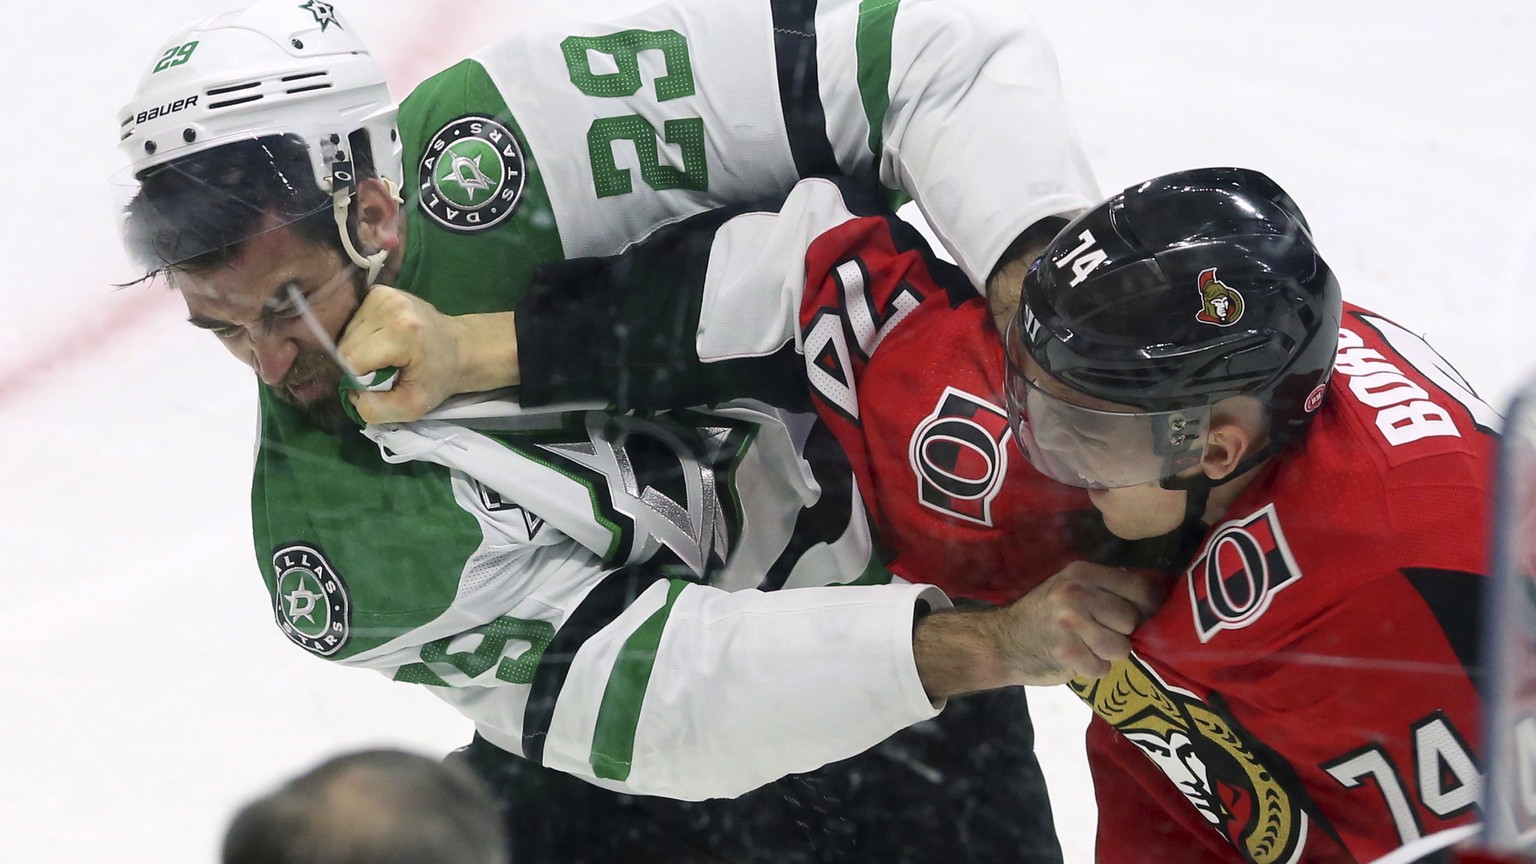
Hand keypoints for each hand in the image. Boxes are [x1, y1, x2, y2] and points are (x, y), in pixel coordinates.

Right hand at [337, 285, 519, 422]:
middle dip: (360, 363)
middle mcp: (390, 305)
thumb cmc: (437, 377)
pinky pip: (354, 319)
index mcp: (401, 332)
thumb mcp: (413, 406)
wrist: (459, 347)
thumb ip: (377, 409)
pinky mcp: (379, 290)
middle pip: (346, 344)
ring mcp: (384, 293)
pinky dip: (363, 334)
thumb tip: (351, 395)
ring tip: (388, 353)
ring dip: (361, 348)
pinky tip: (384, 339)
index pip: (352, 359)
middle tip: (387, 367)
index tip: (383, 380)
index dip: (361, 377)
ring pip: (346, 331)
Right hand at [997, 561, 1167, 684]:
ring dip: (1109, 654)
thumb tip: (1156, 598)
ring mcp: (1070, 623)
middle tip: (1102, 634)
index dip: (1148, 606)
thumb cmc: (1044, 616)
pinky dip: (1093, 670)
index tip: (1143, 617)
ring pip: (1120, 648)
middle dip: (1122, 633)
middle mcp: (1075, 594)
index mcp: (1081, 573)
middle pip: (1131, 620)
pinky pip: (1102, 668)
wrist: (1003, 642)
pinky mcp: (1066, 653)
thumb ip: (1105, 588)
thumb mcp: (1069, 587)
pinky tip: (1077, 660)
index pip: (1139, 588)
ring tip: (1089, 648)